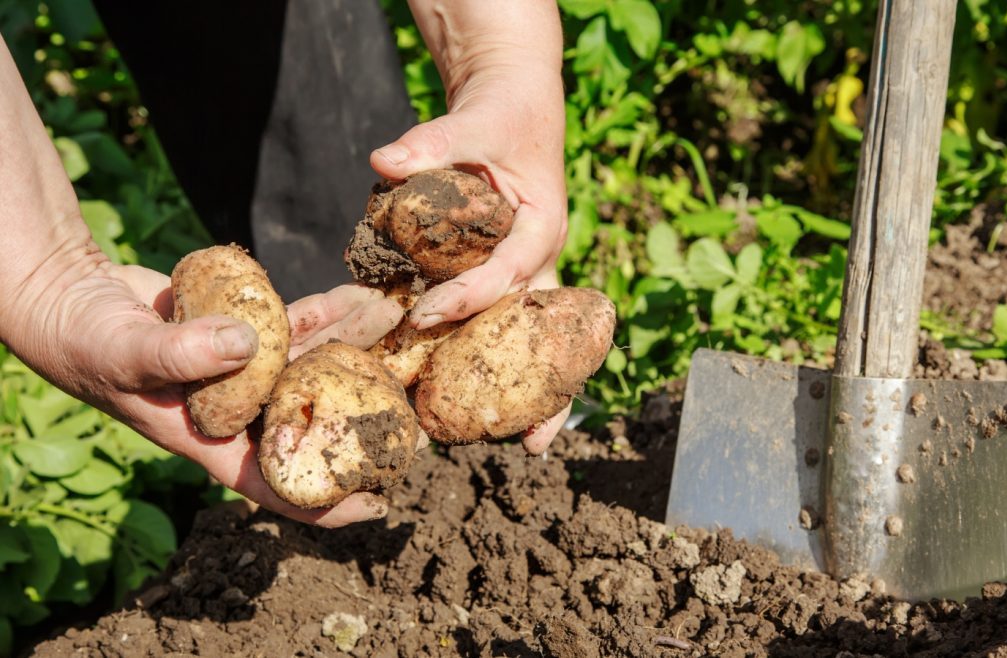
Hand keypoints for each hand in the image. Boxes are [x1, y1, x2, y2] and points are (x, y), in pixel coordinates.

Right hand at [4, 251, 402, 526]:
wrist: (72, 297)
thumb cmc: (87, 340)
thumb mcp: (125, 353)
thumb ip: (179, 353)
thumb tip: (245, 342)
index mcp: (209, 438)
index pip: (275, 483)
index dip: (326, 502)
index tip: (379, 503)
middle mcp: (234, 411)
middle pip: (310, 426)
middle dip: (361, 423)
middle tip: (415, 417)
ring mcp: (242, 371)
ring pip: (310, 369)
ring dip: (353, 352)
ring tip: (399, 331)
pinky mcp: (243, 332)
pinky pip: (295, 327)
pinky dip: (324, 313)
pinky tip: (358, 297)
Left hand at [370, 0, 567, 453]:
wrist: (518, 112)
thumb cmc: (500, 118)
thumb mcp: (474, 122)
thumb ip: (433, 143)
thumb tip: (382, 161)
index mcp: (540, 227)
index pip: (507, 272)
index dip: (469, 297)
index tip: (426, 317)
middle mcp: (537, 261)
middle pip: (539, 331)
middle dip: (541, 387)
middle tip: (533, 441)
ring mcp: (521, 276)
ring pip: (528, 341)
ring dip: (529, 392)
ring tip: (527, 447)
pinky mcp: (500, 279)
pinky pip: (498, 328)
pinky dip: (492, 364)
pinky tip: (479, 405)